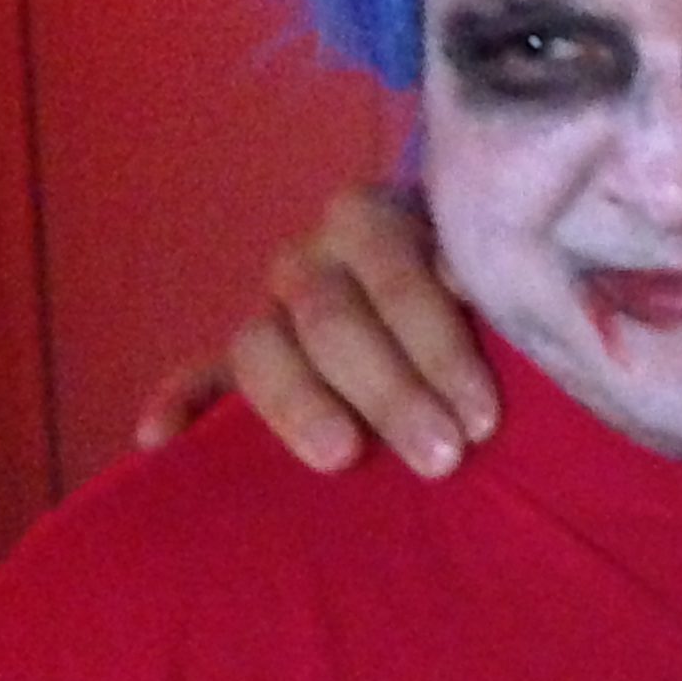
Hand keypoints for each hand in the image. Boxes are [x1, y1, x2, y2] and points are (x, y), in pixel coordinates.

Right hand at [134, 187, 497, 477]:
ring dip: (301, 405)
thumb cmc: (486, 293)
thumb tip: (524, 310)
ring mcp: (273, 306)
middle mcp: (316, 255)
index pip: (401, 278)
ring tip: (341, 458)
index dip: (440, 347)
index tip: (483, 417)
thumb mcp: (502, 276)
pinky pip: (200, 374)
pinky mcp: (241, 356)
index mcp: (379, 222)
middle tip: (441, 456)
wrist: (450, 280)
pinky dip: (179, 403)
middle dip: (389, 390)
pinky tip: (157, 440)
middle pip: (332, 316)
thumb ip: (510, 292)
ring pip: (264, 346)